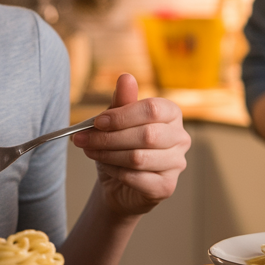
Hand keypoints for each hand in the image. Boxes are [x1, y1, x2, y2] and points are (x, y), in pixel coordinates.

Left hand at [72, 74, 190, 218]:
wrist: (120, 183)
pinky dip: (115, 171)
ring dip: (108, 154)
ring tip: (91, 151)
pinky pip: (136, 177)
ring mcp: (177, 164)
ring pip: (139, 158)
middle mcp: (181, 138)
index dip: (122, 115)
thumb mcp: (117, 120)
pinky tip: (106, 167)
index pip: (152, 109)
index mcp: (172, 114)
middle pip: (146, 135)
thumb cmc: (121, 146)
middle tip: (83, 138)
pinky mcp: (167, 186)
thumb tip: (126, 77)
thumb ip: (122, 100)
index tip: (97, 122)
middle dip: (109, 137)